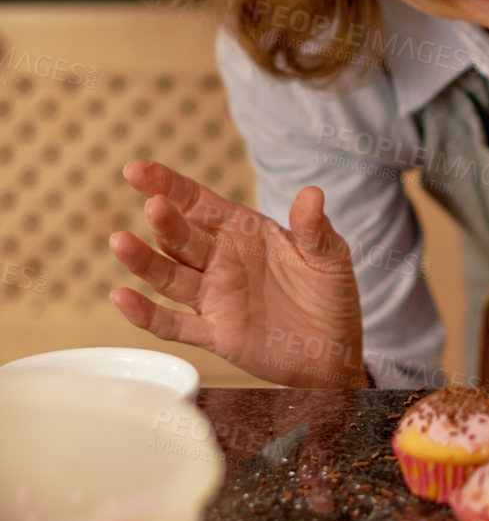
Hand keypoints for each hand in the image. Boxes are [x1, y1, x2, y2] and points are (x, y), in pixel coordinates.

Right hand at [109, 160, 366, 388]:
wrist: (335, 350)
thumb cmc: (330, 295)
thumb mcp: (330, 256)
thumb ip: (315, 228)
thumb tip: (312, 193)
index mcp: (243, 232)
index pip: (199, 202)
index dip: (169, 184)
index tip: (137, 170)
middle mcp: (220, 260)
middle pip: (182, 238)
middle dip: (166, 222)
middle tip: (155, 207)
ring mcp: (214, 297)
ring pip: (170, 276)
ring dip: (145, 262)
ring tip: (121, 243)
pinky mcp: (215, 334)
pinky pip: (175, 324)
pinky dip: (148, 315)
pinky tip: (122, 298)